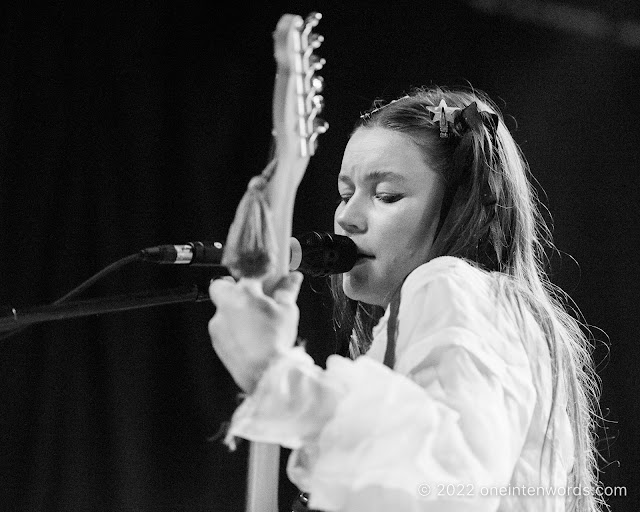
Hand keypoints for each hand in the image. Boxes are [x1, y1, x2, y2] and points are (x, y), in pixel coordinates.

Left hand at [208, 271, 303, 392]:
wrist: (265, 372)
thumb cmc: (275, 342)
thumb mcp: (287, 311)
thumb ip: (288, 290)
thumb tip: (293, 278)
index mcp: (243, 293)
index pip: (249, 273)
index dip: (260, 275)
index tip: (268, 278)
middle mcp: (226, 306)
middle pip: (222, 287)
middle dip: (235, 288)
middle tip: (254, 296)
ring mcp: (218, 325)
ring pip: (222, 309)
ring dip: (235, 311)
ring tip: (256, 322)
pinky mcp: (216, 342)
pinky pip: (223, 328)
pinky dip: (234, 329)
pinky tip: (250, 337)